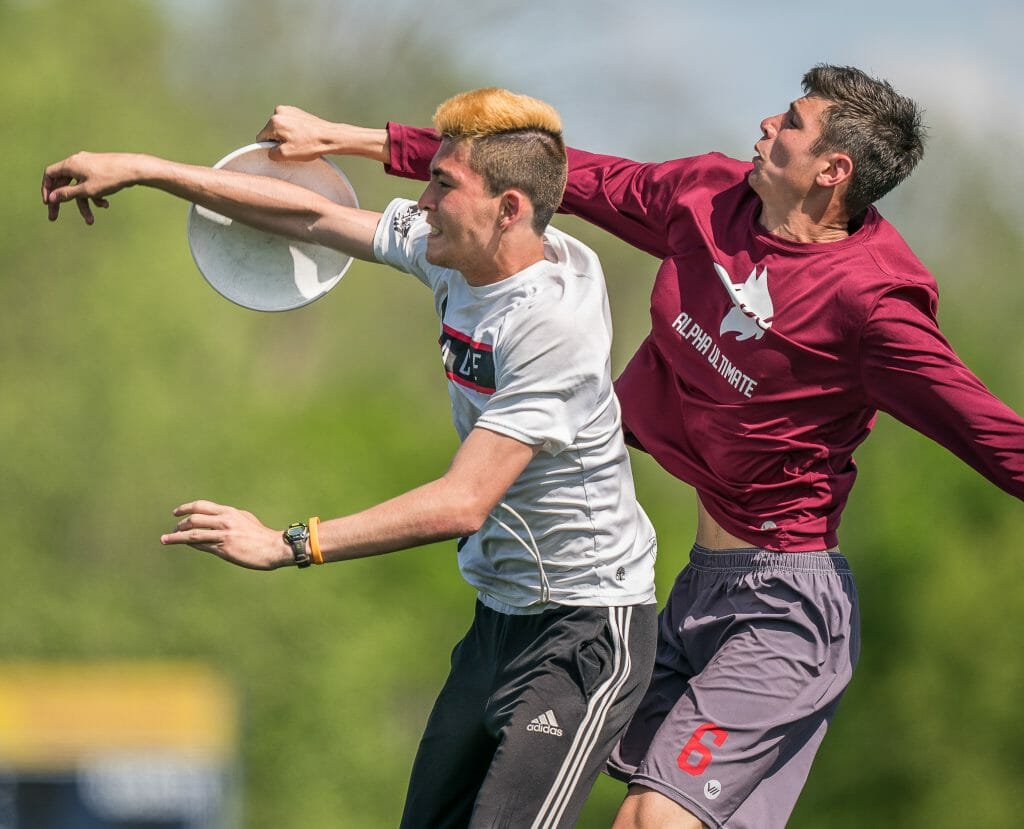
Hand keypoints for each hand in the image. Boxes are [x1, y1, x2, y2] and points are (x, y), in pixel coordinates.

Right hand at [41, 151, 139, 223]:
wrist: (133, 169)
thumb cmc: (109, 178)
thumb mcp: (86, 190)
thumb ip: (67, 194)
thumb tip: (51, 198)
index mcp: (70, 164)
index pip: (50, 174)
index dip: (46, 189)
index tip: (48, 203)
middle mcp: (77, 162)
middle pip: (63, 183)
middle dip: (62, 201)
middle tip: (54, 217)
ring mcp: (88, 165)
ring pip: (79, 187)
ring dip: (84, 203)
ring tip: (91, 220)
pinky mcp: (99, 169)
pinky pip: (90, 184)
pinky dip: (95, 195)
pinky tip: (105, 204)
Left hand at [161, 499, 292, 569]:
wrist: (273, 547)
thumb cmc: (261, 535)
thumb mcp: (245, 519)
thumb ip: (230, 517)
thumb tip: (217, 519)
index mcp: (229, 512)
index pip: (201, 506)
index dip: (185, 508)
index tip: (176, 512)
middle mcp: (224, 521)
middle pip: (194, 519)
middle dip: (179, 524)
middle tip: (172, 529)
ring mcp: (224, 535)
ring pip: (193, 534)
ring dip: (176, 536)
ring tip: (165, 539)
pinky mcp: (224, 549)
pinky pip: (202, 546)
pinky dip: (191, 545)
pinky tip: (185, 545)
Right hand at [256, 105, 337, 160]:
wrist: (330, 137)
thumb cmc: (310, 145)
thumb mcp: (286, 154)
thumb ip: (271, 153)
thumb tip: (269, 151)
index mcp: (274, 121)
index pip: (261, 137)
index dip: (268, 148)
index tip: (280, 151)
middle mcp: (279, 111)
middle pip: (270, 131)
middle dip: (278, 141)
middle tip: (293, 147)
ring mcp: (289, 109)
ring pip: (279, 128)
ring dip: (286, 136)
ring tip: (299, 141)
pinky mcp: (297, 111)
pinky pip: (288, 123)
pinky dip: (293, 131)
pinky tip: (303, 136)